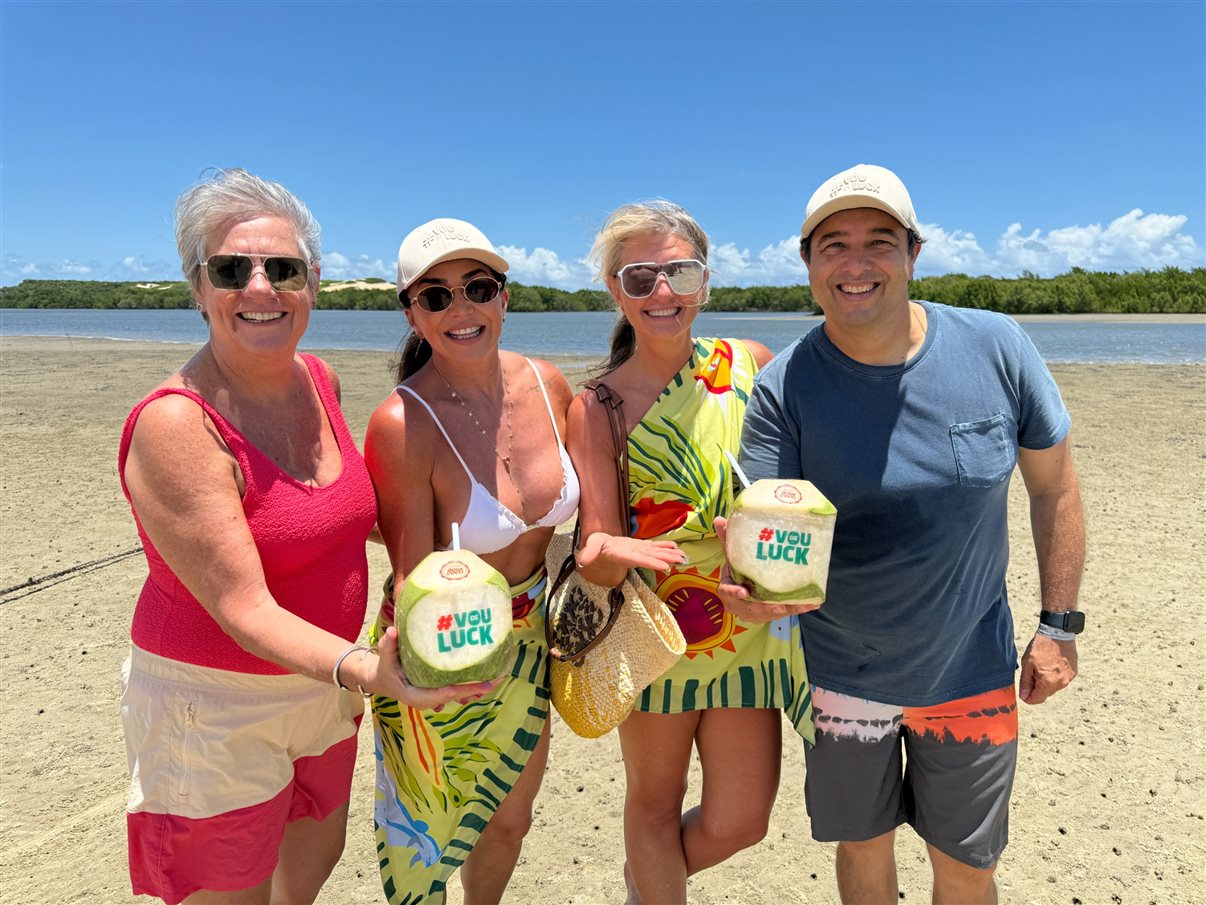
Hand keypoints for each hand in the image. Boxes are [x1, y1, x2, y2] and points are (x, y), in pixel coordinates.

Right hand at [365, 626, 501, 710]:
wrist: (380, 680)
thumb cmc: (384, 669)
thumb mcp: (384, 659)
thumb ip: (388, 646)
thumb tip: (392, 631)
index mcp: (416, 695)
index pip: (444, 693)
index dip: (464, 689)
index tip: (482, 685)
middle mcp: (429, 699)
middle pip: (457, 696)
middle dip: (477, 689)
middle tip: (498, 679)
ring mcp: (434, 696)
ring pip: (459, 695)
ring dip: (478, 687)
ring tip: (498, 677)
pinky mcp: (438, 690)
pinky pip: (457, 689)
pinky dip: (471, 684)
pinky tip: (487, 675)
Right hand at [578, 532, 685, 572]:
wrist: (599, 551)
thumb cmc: (595, 548)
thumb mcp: (590, 547)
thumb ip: (589, 553)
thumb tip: (583, 561)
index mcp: (622, 556)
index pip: (637, 560)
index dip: (651, 563)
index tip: (664, 566)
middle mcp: (633, 555)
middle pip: (651, 558)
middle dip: (666, 559)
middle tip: (681, 561)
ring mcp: (638, 551)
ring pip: (655, 553)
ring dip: (669, 554)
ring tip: (683, 556)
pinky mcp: (639, 547)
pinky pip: (653, 547)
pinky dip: (664, 546)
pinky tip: (675, 546)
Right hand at [713, 517, 821, 623]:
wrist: (742, 585)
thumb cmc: (737, 569)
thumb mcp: (731, 555)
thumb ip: (727, 539)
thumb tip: (718, 519)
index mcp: (727, 590)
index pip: (728, 592)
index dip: (735, 593)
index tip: (744, 592)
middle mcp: (740, 605)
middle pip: (751, 609)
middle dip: (765, 609)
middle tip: (778, 606)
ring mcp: (756, 612)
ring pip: (770, 613)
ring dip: (786, 610)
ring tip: (801, 604)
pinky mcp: (771, 613)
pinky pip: (785, 612)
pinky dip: (798, 608)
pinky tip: (812, 603)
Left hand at [1018, 632, 1077, 704]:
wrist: (1058, 633)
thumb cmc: (1041, 647)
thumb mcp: (1027, 664)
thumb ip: (1025, 682)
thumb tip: (1024, 697)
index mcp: (1048, 683)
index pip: (1036, 700)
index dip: (1027, 696)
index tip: (1024, 689)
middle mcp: (1061, 684)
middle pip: (1045, 694)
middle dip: (1037, 687)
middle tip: (1032, 671)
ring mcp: (1069, 679)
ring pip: (1053, 687)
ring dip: (1047, 681)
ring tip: (1043, 665)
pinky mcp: (1073, 673)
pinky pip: (1062, 680)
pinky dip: (1055, 675)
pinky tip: (1052, 663)